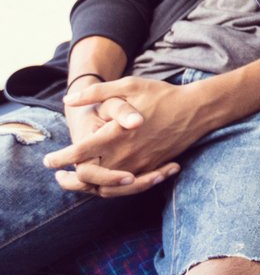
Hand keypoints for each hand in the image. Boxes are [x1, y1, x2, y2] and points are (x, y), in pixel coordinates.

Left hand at [49, 77, 197, 195]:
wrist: (196, 110)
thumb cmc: (161, 95)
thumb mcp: (129, 85)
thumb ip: (96, 93)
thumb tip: (68, 100)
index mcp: (116, 134)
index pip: (79, 153)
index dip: (60, 158)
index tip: (48, 160)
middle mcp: (126, 153)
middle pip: (89, 177)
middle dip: (69, 180)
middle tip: (57, 176)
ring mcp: (139, 163)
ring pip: (106, 187)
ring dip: (87, 188)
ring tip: (74, 181)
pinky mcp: (151, 168)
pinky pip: (126, 187)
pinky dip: (110, 189)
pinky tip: (102, 182)